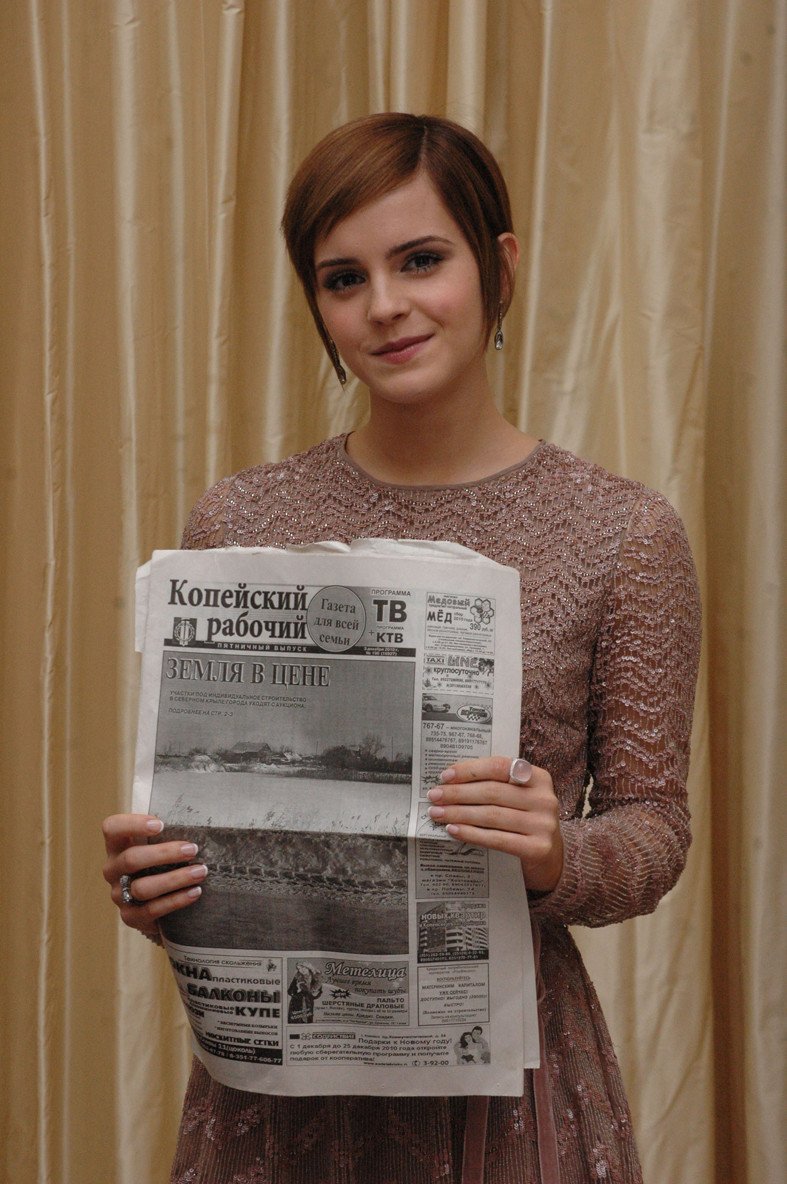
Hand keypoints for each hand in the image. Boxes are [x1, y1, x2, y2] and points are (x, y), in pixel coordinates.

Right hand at [102, 814, 207, 937]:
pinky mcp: (130, 916)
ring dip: (175, 879)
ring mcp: (119, 894)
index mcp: (117, 846)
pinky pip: (152, 910)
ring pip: (143, 887)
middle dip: (165, 853)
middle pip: (131, 859)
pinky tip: (195, 892)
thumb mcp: (158, 845)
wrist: (155, 906)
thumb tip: (200, 820)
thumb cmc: (160, 864)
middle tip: (192, 850)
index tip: (160, 824)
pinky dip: (176, 900)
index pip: (112, 828)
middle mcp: (113, 869)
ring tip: (200, 872)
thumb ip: (169, 832)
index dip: (133, 824)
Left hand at [427, 756, 563, 892]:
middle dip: (458, 793)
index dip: (470, 770)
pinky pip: (497, 839)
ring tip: (438, 813)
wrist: (550, 858)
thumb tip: (450, 781)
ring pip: (491, 815)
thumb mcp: (518, 797)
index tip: (445, 776)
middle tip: (434, 796)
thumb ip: (494, 785)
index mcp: (538, 778)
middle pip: (492, 792)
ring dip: (459, 813)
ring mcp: (543, 824)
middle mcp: (545, 799)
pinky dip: (471, 834)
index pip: (499, 766)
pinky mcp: (538, 848)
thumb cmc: (525, 820)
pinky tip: (453, 830)